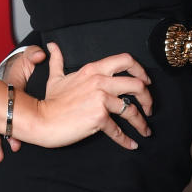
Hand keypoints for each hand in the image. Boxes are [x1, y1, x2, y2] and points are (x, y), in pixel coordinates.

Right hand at [0, 46, 44, 165]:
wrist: (15, 70)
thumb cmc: (20, 68)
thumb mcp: (27, 59)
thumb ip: (33, 55)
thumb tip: (39, 55)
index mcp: (7, 94)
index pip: (6, 111)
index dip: (9, 126)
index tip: (14, 140)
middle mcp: (1, 106)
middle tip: (0, 155)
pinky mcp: (1, 119)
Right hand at [33, 42, 152, 148]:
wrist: (41, 119)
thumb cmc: (50, 101)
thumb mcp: (55, 77)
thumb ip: (58, 60)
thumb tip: (52, 46)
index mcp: (94, 69)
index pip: (126, 60)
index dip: (141, 70)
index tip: (146, 82)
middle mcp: (100, 81)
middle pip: (137, 84)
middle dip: (148, 98)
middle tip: (149, 108)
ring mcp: (100, 99)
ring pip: (132, 109)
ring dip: (142, 122)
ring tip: (145, 130)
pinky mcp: (99, 117)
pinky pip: (118, 129)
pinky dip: (127, 139)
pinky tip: (132, 144)